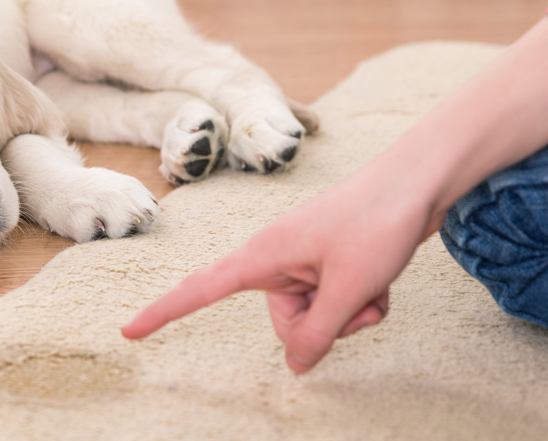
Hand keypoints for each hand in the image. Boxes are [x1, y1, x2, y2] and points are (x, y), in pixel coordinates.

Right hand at [121, 167, 432, 373]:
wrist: (419, 180)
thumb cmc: (378, 221)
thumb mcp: (349, 289)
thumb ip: (318, 334)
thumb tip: (296, 366)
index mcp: (262, 256)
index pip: (200, 290)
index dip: (163, 313)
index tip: (128, 331)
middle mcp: (277, 259)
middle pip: (285, 323)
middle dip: (324, 325)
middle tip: (356, 298)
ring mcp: (304, 262)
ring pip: (317, 318)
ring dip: (350, 313)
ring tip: (374, 283)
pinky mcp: (328, 263)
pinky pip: (336, 303)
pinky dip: (362, 301)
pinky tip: (382, 279)